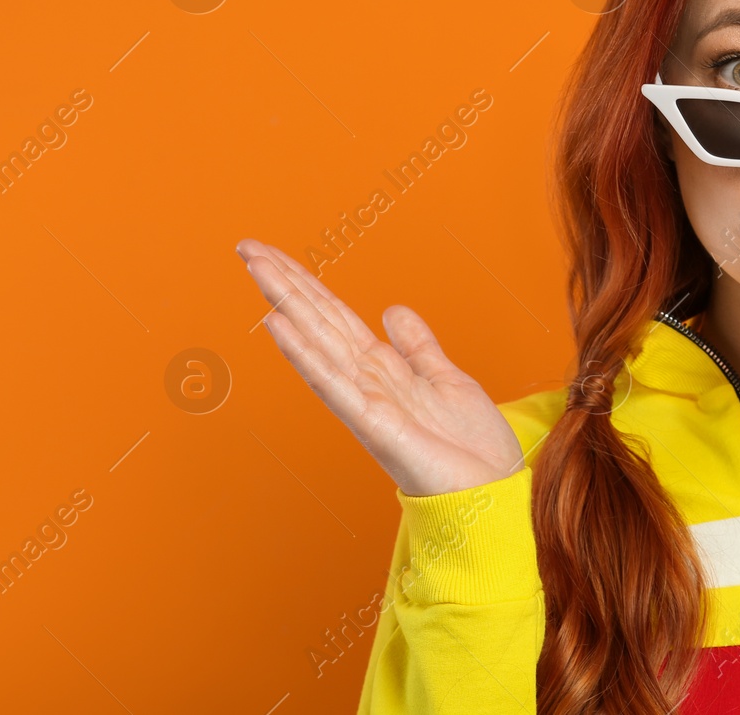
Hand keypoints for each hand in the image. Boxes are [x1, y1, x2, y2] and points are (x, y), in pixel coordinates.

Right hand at [236, 239, 525, 496]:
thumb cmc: (471, 448)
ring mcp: (366, 403)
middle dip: (285, 284)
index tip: (272, 252)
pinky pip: (335, 385)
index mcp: (383, 369)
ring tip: (258, 270)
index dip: (306, 283)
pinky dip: (306, 355)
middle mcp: (366, 383)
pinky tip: (280, 327)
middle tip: (247, 246)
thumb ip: (417, 348)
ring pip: (318, 345)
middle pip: (319, 322)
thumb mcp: (447, 381)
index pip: (335, 316)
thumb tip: (391, 311)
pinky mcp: (376, 426)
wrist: (492, 493)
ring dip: (287, 306)